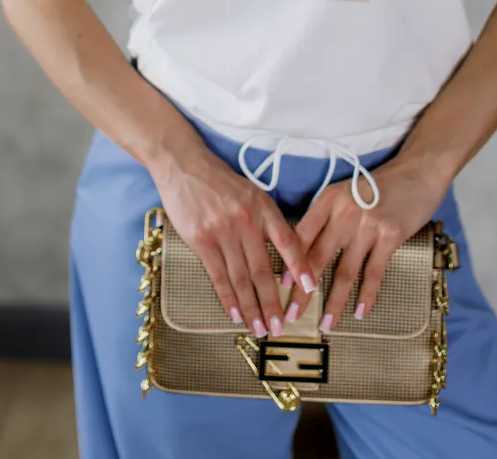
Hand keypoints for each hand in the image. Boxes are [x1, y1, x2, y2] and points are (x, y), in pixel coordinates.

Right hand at [152, 143, 316, 339]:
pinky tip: (235, 314)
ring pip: (241, 278)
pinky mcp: (202, 240)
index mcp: (263, 207)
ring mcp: (223, 231)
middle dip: (272, 302)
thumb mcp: (252, 193)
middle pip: (263, 269)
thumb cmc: (221, 182)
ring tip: (260, 328)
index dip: (300, 266)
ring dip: (251, 307)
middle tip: (280, 326)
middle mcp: (246, 220)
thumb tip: (285, 254)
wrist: (185, 167)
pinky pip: (218, 276)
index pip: (288, 241)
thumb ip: (267, 220)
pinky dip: (228, 298)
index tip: (311, 288)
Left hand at [279, 157, 446, 331]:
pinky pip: (374, 272)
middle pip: (317, 258)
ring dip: (334, 302)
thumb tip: (306, 252)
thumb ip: (327, 217)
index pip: (301, 236)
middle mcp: (344, 211)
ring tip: (325, 324)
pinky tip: (360, 311)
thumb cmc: (379, 185)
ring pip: (344, 271)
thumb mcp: (346, 192)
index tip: (280, 288)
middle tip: (292, 315)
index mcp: (328, 199)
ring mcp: (367, 223)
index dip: (289, 264)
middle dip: (303, 292)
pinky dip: (366, 295)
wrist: (417, 171)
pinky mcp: (390, 235)